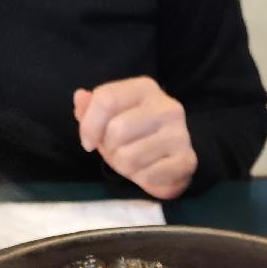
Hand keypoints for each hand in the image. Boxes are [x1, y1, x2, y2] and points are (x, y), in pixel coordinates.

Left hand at [74, 77, 196, 199]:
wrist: (175, 158)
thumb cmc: (138, 136)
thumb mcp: (111, 118)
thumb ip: (92, 108)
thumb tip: (80, 98)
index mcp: (145, 88)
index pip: (106, 99)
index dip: (89, 125)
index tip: (88, 142)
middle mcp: (166, 106)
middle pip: (117, 130)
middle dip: (109, 149)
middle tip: (117, 153)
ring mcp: (180, 134)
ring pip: (130, 157)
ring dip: (124, 167)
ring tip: (133, 163)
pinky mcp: (186, 160)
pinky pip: (148, 175)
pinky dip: (142, 179)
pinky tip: (148, 172)